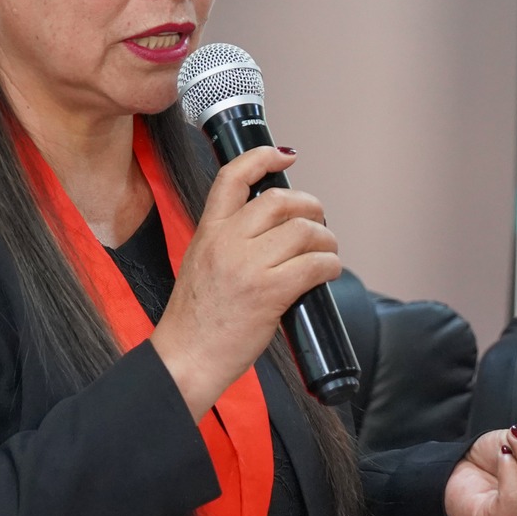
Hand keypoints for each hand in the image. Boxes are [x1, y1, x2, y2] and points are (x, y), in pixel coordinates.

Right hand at [150, 148, 339, 419]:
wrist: (186, 358)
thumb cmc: (196, 320)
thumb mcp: (201, 263)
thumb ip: (230, 241)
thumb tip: (275, 229)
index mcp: (208, 232)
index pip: (233, 177)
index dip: (263, 158)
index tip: (286, 157)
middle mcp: (227, 242)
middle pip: (281, 201)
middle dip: (311, 207)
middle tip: (319, 223)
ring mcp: (248, 266)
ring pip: (304, 231)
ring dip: (326, 241)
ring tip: (326, 254)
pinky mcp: (270, 292)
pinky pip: (315, 264)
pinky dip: (330, 265)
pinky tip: (328, 273)